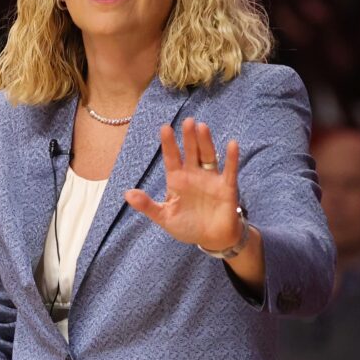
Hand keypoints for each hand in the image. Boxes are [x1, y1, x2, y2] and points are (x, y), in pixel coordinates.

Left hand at [124, 118, 244, 252]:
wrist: (212, 239)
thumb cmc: (188, 225)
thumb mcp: (165, 217)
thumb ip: (147, 205)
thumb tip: (127, 194)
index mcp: (177, 179)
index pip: (172, 158)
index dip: (169, 144)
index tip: (165, 128)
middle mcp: (194, 174)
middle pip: (191, 151)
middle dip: (188, 137)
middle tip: (188, 121)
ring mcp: (210, 179)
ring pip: (208, 156)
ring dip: (206, 142)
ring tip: (202, 127)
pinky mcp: (226, 187)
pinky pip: (229, 170)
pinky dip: (231, 158)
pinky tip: (232, 145)